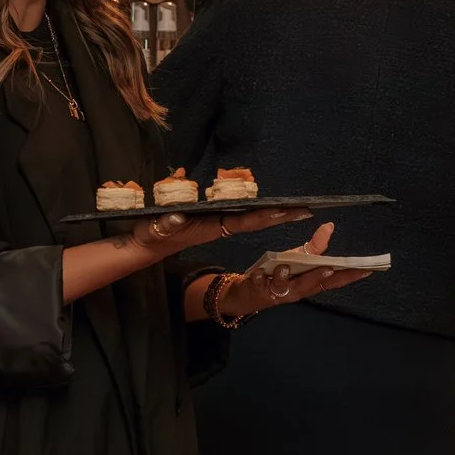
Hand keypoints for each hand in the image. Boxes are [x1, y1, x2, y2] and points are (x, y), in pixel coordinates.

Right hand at [127, 204, 309, 258]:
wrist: (148, 246)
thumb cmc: (153, 235)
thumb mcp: (157, 228)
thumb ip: (166, 223)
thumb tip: (174, 217)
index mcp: (213, 226)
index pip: (245, 220)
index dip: (266, 215)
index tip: (287, 211)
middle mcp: (221, 226)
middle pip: (257, 220)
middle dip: (280, 216)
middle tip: (306, 209)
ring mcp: (220, 225)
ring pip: (254, 220)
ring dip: (275, 216)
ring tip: (299, 209)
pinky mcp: (217, 224)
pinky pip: (244, 219)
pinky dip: (261, 215)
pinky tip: (274, 210)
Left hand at [217, 223, 372, 321]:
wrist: (250, 292)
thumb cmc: (279, 274)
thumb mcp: (298, 258)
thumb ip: (314, 247)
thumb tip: (329, 226)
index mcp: (310, 284)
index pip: (333, 281)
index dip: (350, 277)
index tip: (367, 270)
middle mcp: (298, 291)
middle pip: (311, 285)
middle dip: (318, 277)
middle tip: (328, 268)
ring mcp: (279, 293)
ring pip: (285, 286)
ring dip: (286, 277)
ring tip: (285, 267)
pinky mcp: (260, 292)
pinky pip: (260, 284)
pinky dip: (260, 278)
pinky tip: (257, 273)